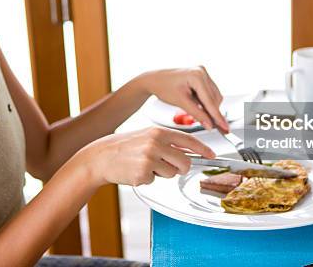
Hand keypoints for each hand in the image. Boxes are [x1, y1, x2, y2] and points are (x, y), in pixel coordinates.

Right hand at [79, 127, 215, 186]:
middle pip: (185, 162)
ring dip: (161, 173)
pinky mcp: (142, 173)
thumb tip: (189, 150)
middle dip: (180, 168)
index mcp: (158, 132)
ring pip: (171, 173)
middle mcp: (156, 143)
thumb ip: (167, 142)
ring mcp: (149, 158)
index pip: (188, 140)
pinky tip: (135, 171)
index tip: (212, 155)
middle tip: (167, 166)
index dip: (203, 148)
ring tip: (145, 165)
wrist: (101, 157)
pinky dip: (147, 179)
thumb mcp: (147, 136)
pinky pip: (155, 180)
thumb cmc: (125, 147)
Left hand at [139, 67, 228, 131]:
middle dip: (212, 112)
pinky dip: (205, 102)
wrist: (154, 80)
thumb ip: (197, 114)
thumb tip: (209, 124)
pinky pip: (209, 93)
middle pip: (215, 98)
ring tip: (196, 112)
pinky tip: (197, 106)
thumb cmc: (163, 87)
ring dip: (209, 107)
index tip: (224, 127)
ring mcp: (202, 73)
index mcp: (197, 75)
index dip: (217, 116)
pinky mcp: (201, 77)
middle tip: (210, 125)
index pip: (210, 100)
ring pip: (214, 96)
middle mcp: (202, 72)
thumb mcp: (181, 102)